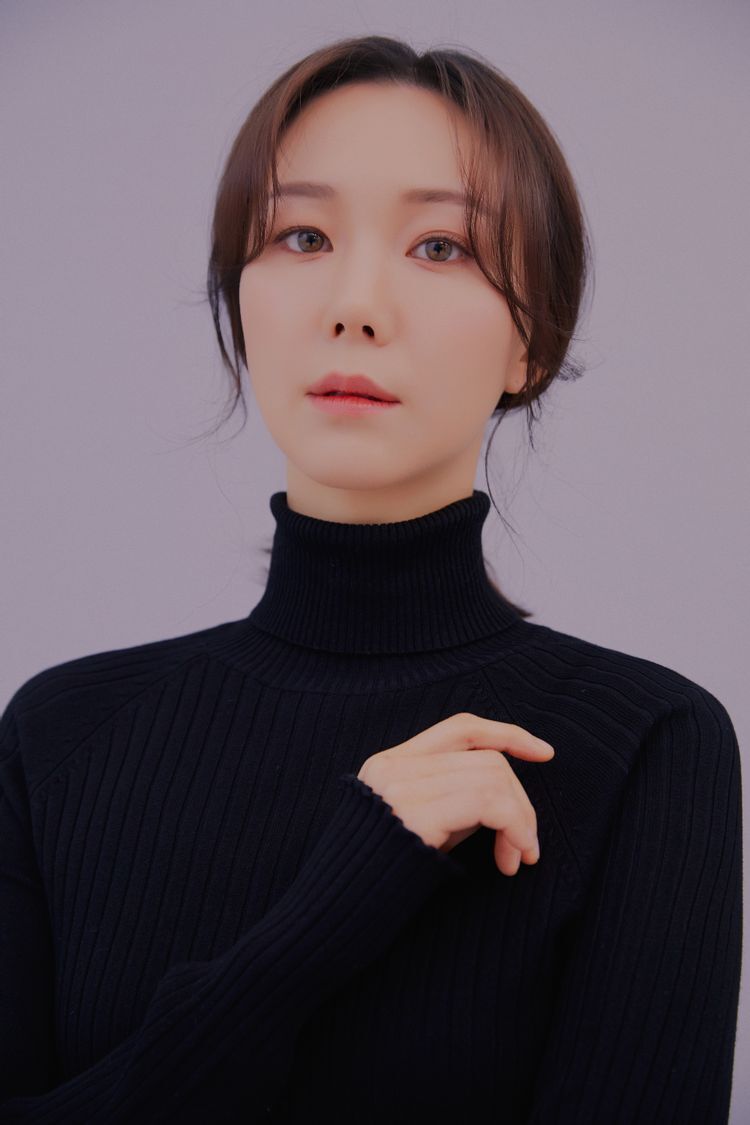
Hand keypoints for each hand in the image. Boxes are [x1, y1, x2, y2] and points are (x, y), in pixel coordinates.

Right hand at [357, 712, 554, 875]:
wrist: (329, 920)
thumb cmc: (379, 884)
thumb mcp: (419, 829)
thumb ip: (452, 800)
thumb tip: (508, 794)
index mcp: (389, 764)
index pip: (460, 728)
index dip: (507, 733)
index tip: (544, 752)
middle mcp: (392, 768)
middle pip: (486, 757)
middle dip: (521, 801)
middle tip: (526, 849)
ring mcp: (400, 788)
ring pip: (492, 777)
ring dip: (521, 820)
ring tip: (517, 858)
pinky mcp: (414, 815)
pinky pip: (488, 802)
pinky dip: (515, 827)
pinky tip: (512, 858)